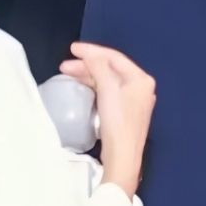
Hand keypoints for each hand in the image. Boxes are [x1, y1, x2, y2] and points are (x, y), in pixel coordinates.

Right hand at [62, 43, 155, 196]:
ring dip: (88, 75)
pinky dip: (94, 87)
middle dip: (87, 65)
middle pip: (111, 69)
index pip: (114, 57)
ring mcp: (133, 101)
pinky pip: (108, 93)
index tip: (72, 49)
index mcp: (141, 79)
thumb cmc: (117, 121)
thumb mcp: (107, 88)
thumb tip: (90, 54)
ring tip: (68, 74)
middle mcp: (141, 88)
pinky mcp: (125, 114)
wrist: (122, 156)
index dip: (92, 51)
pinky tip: (81, 87)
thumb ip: (99, 66)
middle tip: (65, 66)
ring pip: (108, 81)